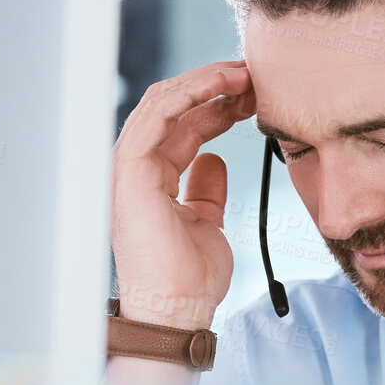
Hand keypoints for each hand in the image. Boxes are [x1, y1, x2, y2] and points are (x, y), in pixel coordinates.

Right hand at [111, 63, 254, 329]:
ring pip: (161, 103)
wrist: (178, 311)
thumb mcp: (208, 222)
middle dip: (212, 86)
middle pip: (172, 109)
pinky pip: (156, 115)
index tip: (254, 97)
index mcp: (152, 180)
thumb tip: (214, 159)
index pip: (182, 127)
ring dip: (203, 82)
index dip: (217, 106)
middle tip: (253, 76)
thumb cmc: (191, 279)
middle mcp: (136, 170)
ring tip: (241, 73)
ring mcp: (129, 169)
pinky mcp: (130, 171)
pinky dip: (187, 92)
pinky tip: (219, 84)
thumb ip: (206, 189)